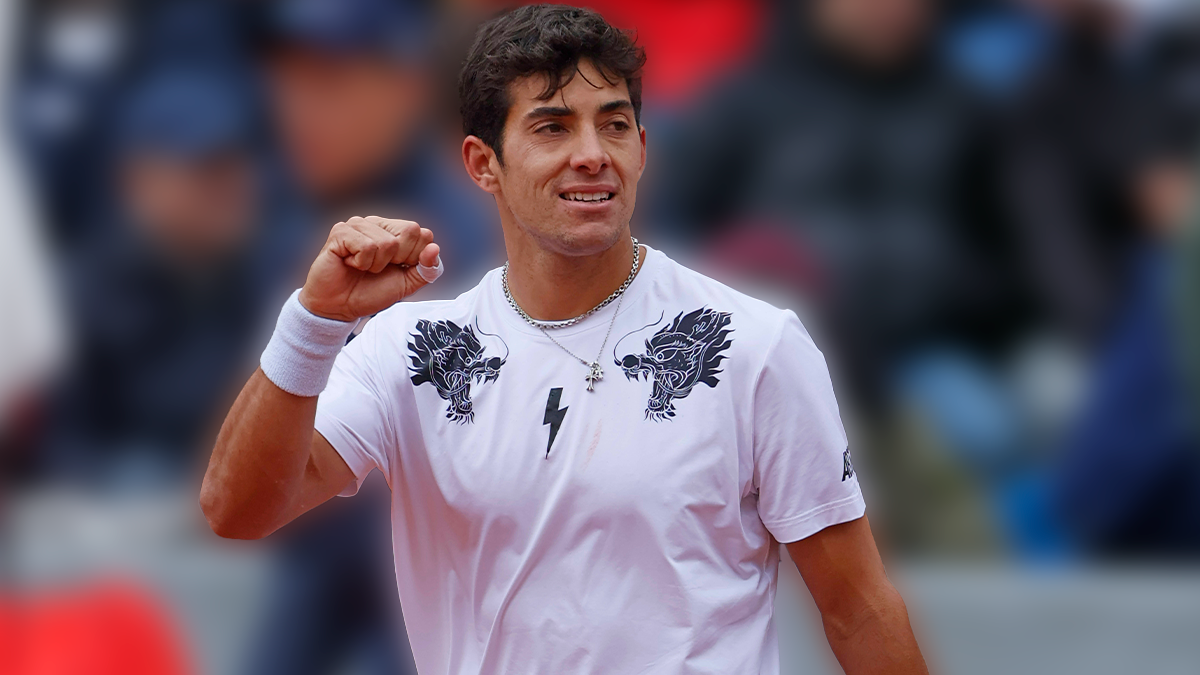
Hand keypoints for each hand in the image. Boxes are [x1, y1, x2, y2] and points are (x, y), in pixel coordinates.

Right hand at [299, 216, 440, 321]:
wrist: (339, 307)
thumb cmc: (370, 292)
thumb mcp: (407, 284)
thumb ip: (426, 269)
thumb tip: (434, 248)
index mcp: (395, 231)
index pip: (423, 234)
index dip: (414, 258)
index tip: (395, 268)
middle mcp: (378, 223)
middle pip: (410, 231)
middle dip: (398, 259)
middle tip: (377, 268)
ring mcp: (358, 224)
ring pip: (387, 242)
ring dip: (376, 264)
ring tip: (361, 267)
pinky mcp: (341, 231)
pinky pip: (366, 246)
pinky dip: (361, 263)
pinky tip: (349, 264)